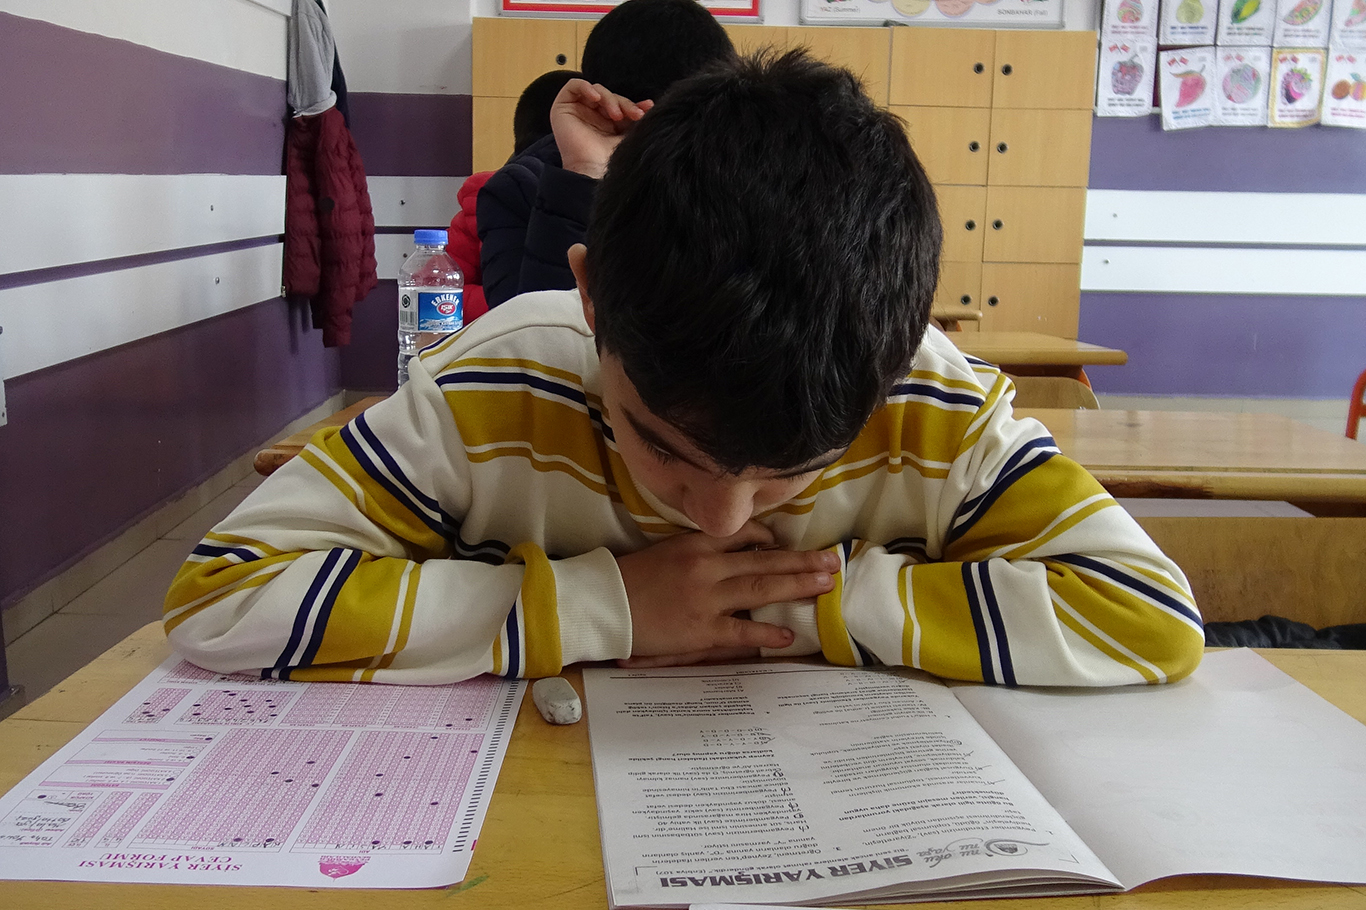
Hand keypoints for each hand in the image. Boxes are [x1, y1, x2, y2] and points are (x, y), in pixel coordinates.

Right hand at [551, 79, 652, 179]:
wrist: (593, 171)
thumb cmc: (609, 159)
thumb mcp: (628, 135)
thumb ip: (635, 119)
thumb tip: (649, 105)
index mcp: (607, 125)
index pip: (620, 105)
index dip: (632, 105)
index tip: (646, 108)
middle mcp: (592, 117)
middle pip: (610, 97)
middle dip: (624, 103)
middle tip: (634, 115)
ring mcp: (578, 111)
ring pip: (596, 90)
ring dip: (609, 98)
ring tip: (616, 115)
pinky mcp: (562, 107)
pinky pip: (573, 85)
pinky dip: (586, 87)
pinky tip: (596, 99)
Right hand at [615, 522, 838, 664]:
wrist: (604, 605)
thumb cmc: (631, 578)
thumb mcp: (667, 551)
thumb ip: (702, 550)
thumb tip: (739, 551)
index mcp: (697, 545)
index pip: (743, 534)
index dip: (770, 539)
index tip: (785, 543)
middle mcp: (707, 567)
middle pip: (764, 561)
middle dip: (802, 561)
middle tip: (832, 561)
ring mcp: (706, 599)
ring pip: (760, 589)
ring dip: (796, 586)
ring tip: (824, 585)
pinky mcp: (701, 630)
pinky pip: (741, 632)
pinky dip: (767, 634)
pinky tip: (789, 635)